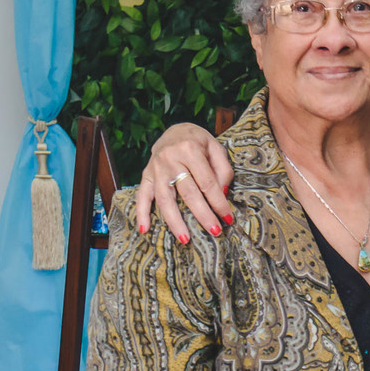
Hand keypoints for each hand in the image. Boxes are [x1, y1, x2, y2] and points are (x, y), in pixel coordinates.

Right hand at [135, 124, 233, 241]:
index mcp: (190, 150)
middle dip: (202, 214)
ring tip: (185, 239)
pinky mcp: (146, 175)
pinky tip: (145, 229)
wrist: (175, 131)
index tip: (228, 218)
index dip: (219, 202)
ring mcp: (155, 168)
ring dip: (174, 221)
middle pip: (188, 193)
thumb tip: (221, 194)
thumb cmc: (199, 142)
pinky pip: (141, 195)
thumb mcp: (216, 148)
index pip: (207, 182)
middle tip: (214, 231)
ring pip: (164, 198)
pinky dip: (141, 213)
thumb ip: (223, 170)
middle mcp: (170, 159)